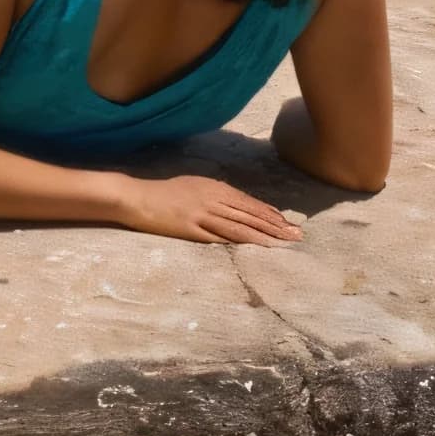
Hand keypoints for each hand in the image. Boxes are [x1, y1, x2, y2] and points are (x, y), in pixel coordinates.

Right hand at [114, 174, 302, 245]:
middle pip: (248, 214)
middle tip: (297, 236)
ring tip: (283, 244)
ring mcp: (202, 213)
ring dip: (263, 236)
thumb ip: (214, 195)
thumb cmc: (164, 192)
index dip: (270, 213)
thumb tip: (236, 206)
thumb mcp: (193, 185)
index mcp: (213, 186)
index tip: (288, 223)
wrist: (138, 198)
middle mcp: (211, 198)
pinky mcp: (192, 229)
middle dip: (275, 226)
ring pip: (239, 226)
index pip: (248, 202)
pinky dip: (240, 243)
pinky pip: (220, 237)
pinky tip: (253, 250)